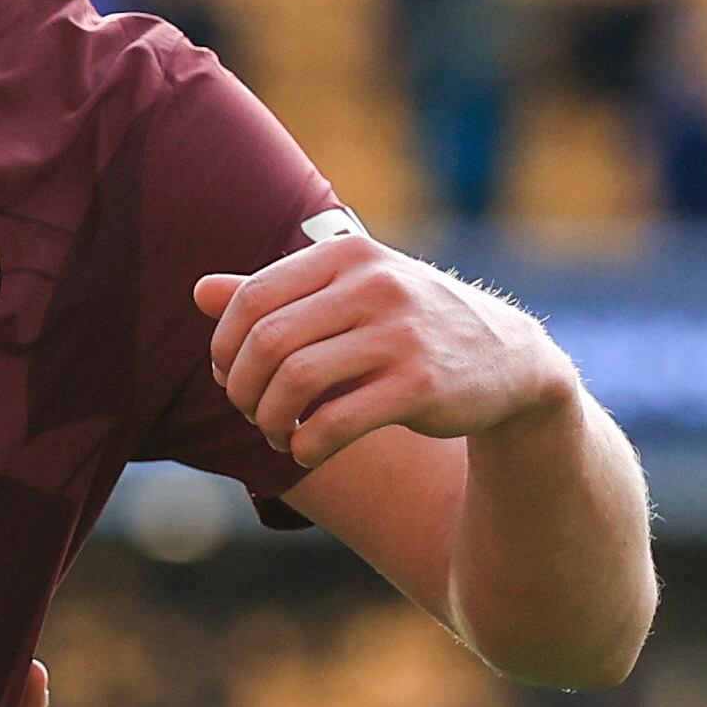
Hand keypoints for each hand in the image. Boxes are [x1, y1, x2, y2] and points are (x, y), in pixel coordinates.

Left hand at [195, 233, 576, 469]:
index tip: (231, 376)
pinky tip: (305, 450)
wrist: (508, 360)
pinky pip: (335, 422)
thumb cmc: (406, 325)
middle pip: (266, 342)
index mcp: (346, 256)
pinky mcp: (420, 385)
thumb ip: (275, 292)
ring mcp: (400, 335)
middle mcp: (373, 286)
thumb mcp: (348, 293)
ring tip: (277, 434)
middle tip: (250, 413)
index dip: (225, 347)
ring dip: (270, 420)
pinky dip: (305, 445)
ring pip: (294, 382)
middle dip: (243, 388)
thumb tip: (199, 291)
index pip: (251, 299)